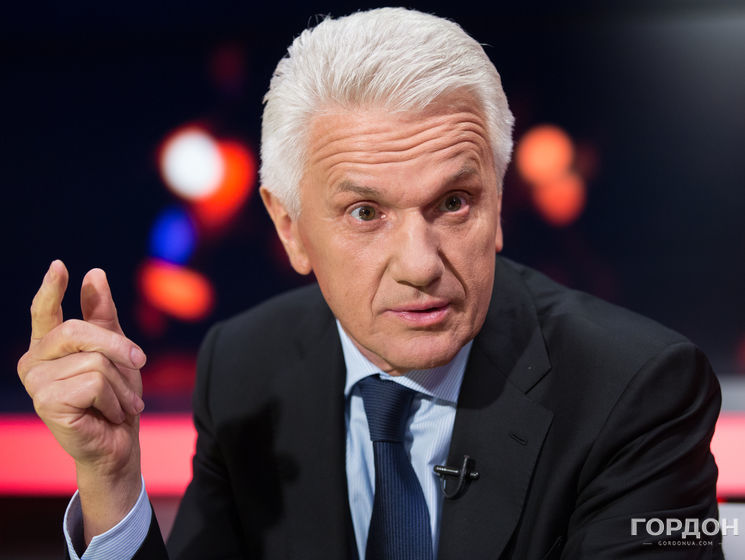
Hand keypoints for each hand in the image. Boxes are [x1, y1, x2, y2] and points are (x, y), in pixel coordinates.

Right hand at [17, 260, 146, 541]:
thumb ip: (103, 316)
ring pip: (95, 361)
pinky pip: (95, 382)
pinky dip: (114, 399)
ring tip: (119, 403)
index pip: (44, 312)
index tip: (60, 265)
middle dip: (118, 346)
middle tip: (140, 362)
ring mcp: (36, 383)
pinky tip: (110, 415)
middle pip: (80, 331)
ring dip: (121, 384)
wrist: (119, 445)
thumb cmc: (117, 398)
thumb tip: (94, 274)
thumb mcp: (116, 351)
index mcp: (48, 347)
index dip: (51, 288)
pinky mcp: (47, 402)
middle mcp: (33, 362)